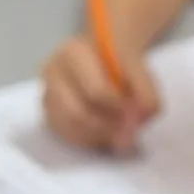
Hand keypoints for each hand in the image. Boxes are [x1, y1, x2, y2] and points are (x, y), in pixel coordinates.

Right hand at [40, 35, 159, 153]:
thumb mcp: (140, 70)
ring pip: (69, 127)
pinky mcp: (48, 113)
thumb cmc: (119, 62)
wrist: (102, 56)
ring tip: (119, 134)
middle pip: (76, 114)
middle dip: (106, 129)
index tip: (136, 116)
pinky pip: (65, 135)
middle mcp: (52, 71)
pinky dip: (88, 140)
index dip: (118, 109)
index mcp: (74, 52)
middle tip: (127, 133)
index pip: (96, 91)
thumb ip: (146, 94)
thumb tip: (140, 120)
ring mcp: (47, 93)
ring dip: (98, 137)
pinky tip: (105, 134)